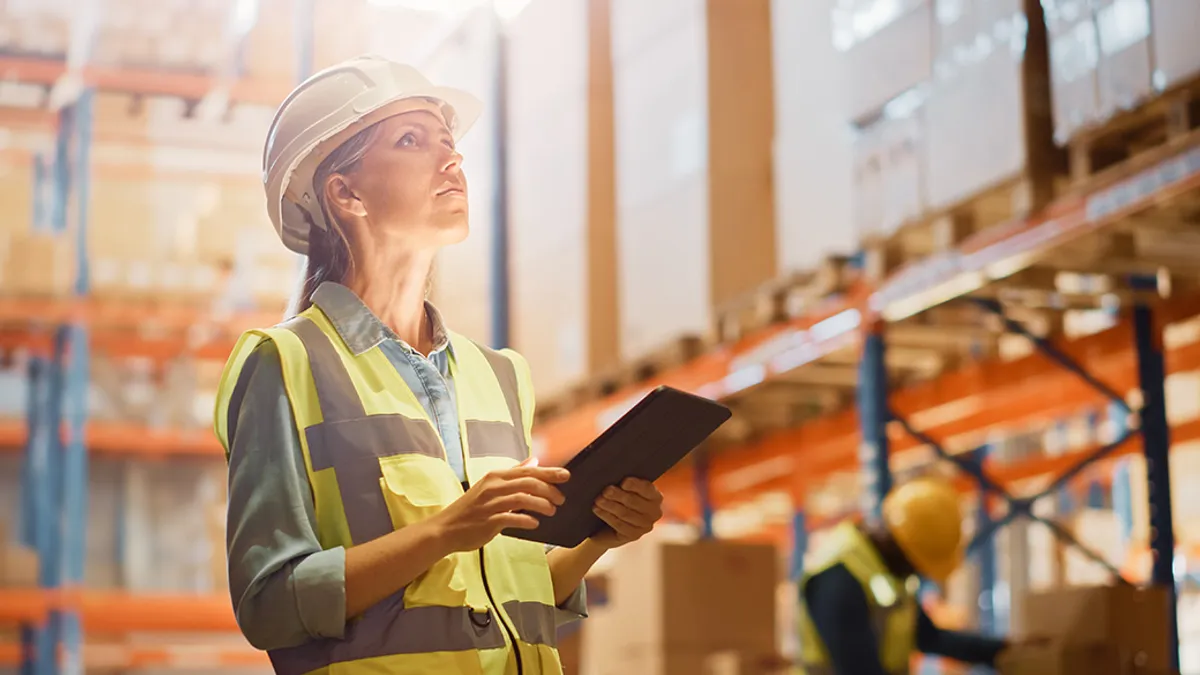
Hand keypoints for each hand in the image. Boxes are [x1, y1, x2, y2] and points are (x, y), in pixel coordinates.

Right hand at [431, 460, 569, 552]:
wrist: (445, 529)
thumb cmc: (471, 508)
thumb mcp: (491, 486)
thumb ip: (513, 473)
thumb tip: (535, 461)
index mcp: (495, 476)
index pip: (528, 471)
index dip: (549, 472)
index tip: (567, 475)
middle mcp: (493, 487)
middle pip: (529, 482)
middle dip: (550, 489)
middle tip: (561, 499)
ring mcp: (490, 504)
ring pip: (523, 498)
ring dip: (542, 504)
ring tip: (552, 511)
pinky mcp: (488, 521)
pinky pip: (512, 518)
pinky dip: (526, 520)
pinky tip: (535, 524)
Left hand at [589, 477, 662, 548]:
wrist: (607, 526)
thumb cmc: (617, 500)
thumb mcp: (623, 489)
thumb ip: (623, 483)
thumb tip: (613, 477)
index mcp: (655, 496)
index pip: (647, 488)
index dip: (635, 485)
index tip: (624, 482)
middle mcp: (655, 512)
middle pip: (634, 501)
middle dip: (618, 495)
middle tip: (606, 491)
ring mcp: (645, 526)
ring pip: (625, 513)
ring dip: (610, 505)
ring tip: (598, 500)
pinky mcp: (634, 536)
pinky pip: (619, 524)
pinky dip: (607, 516)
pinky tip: (597, 510)